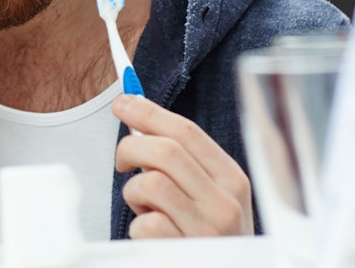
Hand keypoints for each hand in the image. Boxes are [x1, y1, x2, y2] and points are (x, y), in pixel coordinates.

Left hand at [113, 94, 253, 237]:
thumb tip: (136, 113)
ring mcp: (208, 231)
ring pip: (150, 183)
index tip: (123, 103)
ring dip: (134, 192)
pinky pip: (145, 223)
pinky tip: (151, 234)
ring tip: (144, 206)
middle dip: (131, 147)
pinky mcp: (185, 254)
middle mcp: (226, 203)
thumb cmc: (205, 233)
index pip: (187, 132)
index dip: (149, 112)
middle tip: (122, 161)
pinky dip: (138, 226)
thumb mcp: (207, 195)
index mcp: (232, 180)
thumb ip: (180, 160)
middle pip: (165, 150)